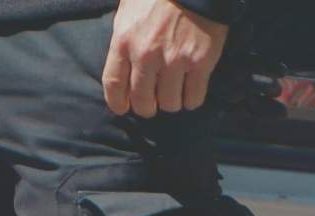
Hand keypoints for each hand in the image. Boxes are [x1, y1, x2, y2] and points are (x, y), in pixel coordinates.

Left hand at [102, 0, 229, 117]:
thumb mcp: (128, 10)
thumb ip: (122, 38)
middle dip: (147, 107)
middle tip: (153, 102)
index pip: (114, 86)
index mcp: (124, 41)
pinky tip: (191, 91)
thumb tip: (121, 65)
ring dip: (171, 102)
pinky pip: (194, 97)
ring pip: (169, 103)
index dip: (118, 103)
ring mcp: (175, 60)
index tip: (124, 107)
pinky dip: (192, 99)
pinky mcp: (200, 61)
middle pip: (142, 101)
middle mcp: (146, 55)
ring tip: (174, 92)